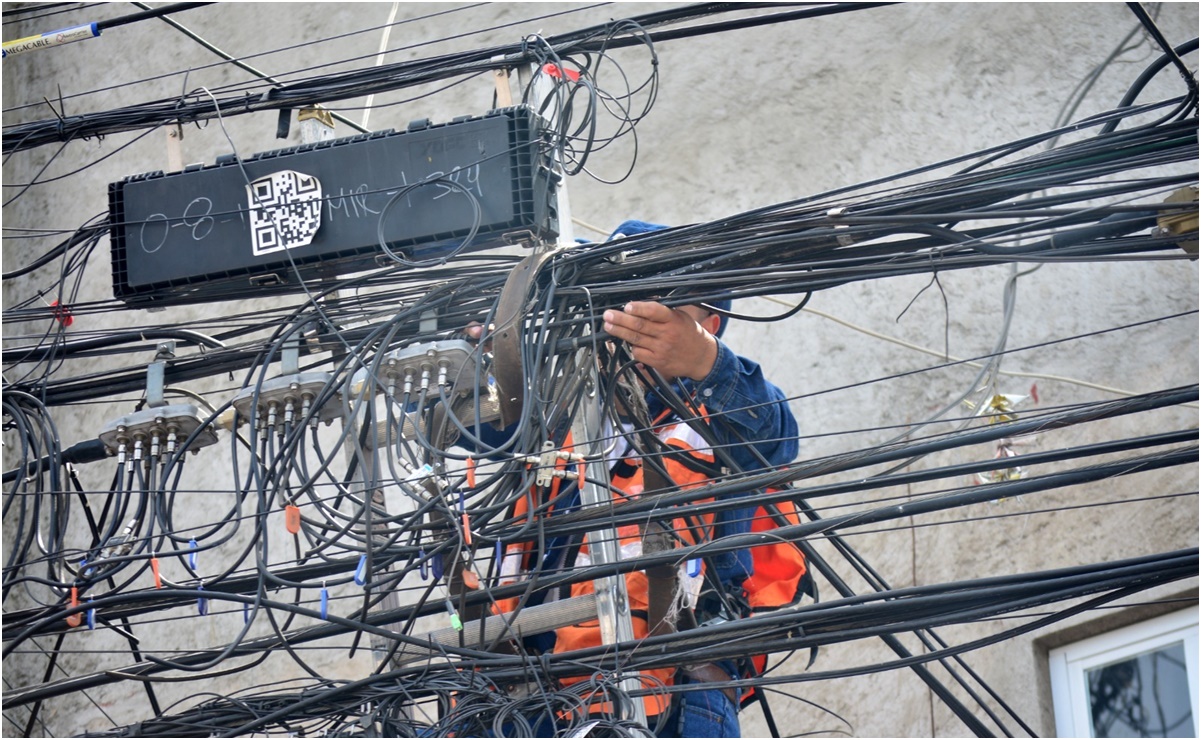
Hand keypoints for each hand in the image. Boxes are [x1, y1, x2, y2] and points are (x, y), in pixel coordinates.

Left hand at [602, 301, 718, 381]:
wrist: (701, 357)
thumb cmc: (688, 333)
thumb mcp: (680, 316)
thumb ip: (661, 311)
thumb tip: (639, 304)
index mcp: (673, 319)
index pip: (654, 311)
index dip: (639, 308)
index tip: (627, 306)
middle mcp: (667, 334)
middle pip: (639, 326)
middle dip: (620, 320)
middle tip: (608, 315)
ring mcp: (661, 349)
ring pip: (635, 339)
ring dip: (619, 332)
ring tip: (608, 326)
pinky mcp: (658, 362)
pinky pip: (638, 353)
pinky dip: (631, 347)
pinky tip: (626, 342)